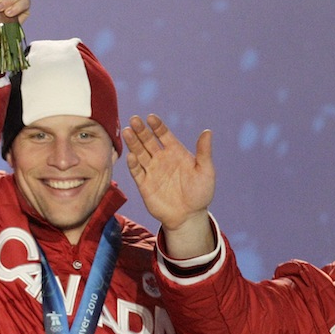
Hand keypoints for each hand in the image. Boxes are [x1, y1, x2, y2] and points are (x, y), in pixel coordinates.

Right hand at [122, 114, 216, 257]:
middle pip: (148, 141)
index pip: (163, 134)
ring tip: (127, 131)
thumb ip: (204, 151)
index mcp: (175, 152)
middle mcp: (161, 158)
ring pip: (139, 153)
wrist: (189, 216)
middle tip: (134, 120)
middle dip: (141, 130)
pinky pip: (137, 172)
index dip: (157, 126)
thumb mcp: (206, 171)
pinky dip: (133, 164)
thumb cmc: (200, 193)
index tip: (151, 117)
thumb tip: (207, 131)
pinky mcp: (144, 184)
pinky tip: (131, 156)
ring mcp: (151, 171)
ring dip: (133, 143)